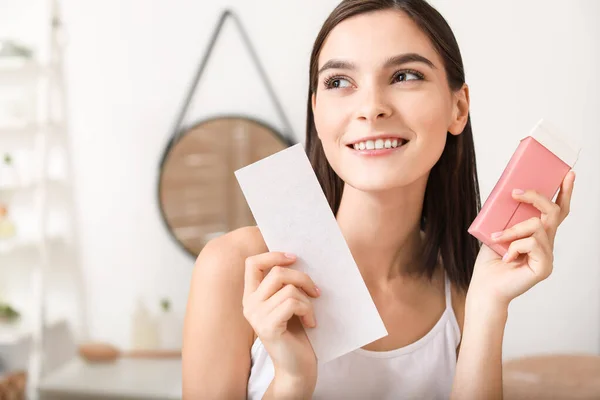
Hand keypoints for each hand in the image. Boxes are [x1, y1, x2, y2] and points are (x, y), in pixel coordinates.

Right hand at [242, 251, 319, 393]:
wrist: (297, 367)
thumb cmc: (297, 333)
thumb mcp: (288, 303)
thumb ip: (285, 284)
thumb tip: (298, 257)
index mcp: (251, 296)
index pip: (252, 263)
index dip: (273, 255)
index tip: (294, 258)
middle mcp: (249, 304)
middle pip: (277, 273)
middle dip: (303, 278)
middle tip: (316, 292)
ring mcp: (256, 316)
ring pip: (289, 288)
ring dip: (308, 299)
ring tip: (311, 313)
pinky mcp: (268, 326)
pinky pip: (292, 303)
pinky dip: (308, 311)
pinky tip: (311, 323)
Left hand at [468, 171, 575, 309]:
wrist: (485, 288)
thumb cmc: (489, 263)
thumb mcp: (497, 232)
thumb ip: (507, 218)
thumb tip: (509, 193)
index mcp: (538, 236)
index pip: (556, 212)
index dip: (564, 193)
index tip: (567, 174)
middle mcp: (546, 244)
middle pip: (553, 212)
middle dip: (536, 197)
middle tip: (515, 193)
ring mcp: (547, 256)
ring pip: (537, 225)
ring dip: (513, 230)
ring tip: (498, 239)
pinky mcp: (544, 267)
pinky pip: (532, 243)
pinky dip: (514, 246)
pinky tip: (507, 258)